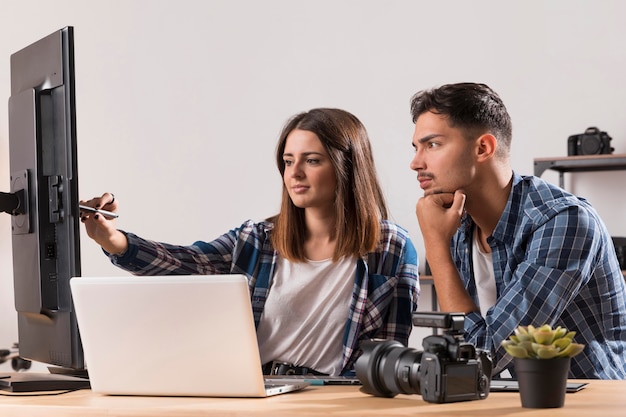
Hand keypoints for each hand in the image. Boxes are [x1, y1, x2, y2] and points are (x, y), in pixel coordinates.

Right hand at [79, 192, 127, 254]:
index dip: (102, 200)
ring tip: (86, 218)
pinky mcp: (87, 210)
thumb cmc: (107, 231)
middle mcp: (103, 204)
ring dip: (84, 210)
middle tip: (89, 214)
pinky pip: (81, 207)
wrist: (102, 236)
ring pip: (87, 203)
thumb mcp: (107, 228)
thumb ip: (102, 222)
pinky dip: (80, 211)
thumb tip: (96, 215)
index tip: (97, 207)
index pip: (107, 197)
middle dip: (91, 207)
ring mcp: (94, 206)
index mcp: (112, 205)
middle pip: (95, 200)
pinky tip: (84, 219)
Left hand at [416, 190, 477, 312]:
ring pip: (440, 204)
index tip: (458, 213)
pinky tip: (446, 225)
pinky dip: (443, 214)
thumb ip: (461, 200)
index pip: (447, 194)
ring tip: (449, 224)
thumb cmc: (446, 236)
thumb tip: (463, 190)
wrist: (437, 251)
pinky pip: (436, 210)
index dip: (456, 203)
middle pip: (442, 198)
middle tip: (453, 220)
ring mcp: (419, 210)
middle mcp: (420, 204)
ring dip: (448, 210)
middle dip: (451, 206)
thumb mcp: (457, 215)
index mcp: (426, 202)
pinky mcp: (422, 216)